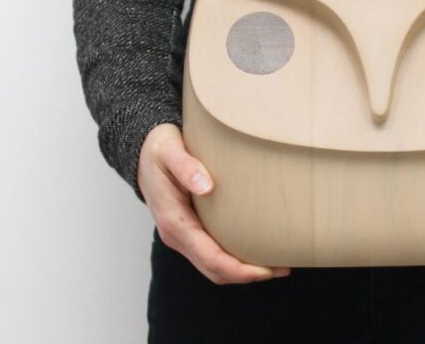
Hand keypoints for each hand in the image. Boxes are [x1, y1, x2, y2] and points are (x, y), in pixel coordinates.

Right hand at [138, 123, 291, 283]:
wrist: (142, 151)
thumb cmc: (158, 149)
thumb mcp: (168, 150)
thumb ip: (186, 166)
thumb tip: (205, 186)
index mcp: (173, 220)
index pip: (209, 257)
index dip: (239, 269)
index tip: (266, 269)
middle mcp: (176, 234)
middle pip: (214, 270)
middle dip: (247, 275)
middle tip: (282, 268)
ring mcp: (182, 235)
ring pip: (213, 267)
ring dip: (242, 271)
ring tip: (276, 263)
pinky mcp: (189, 230)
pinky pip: (211, 255)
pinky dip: (234, 260)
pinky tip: (255, 248)